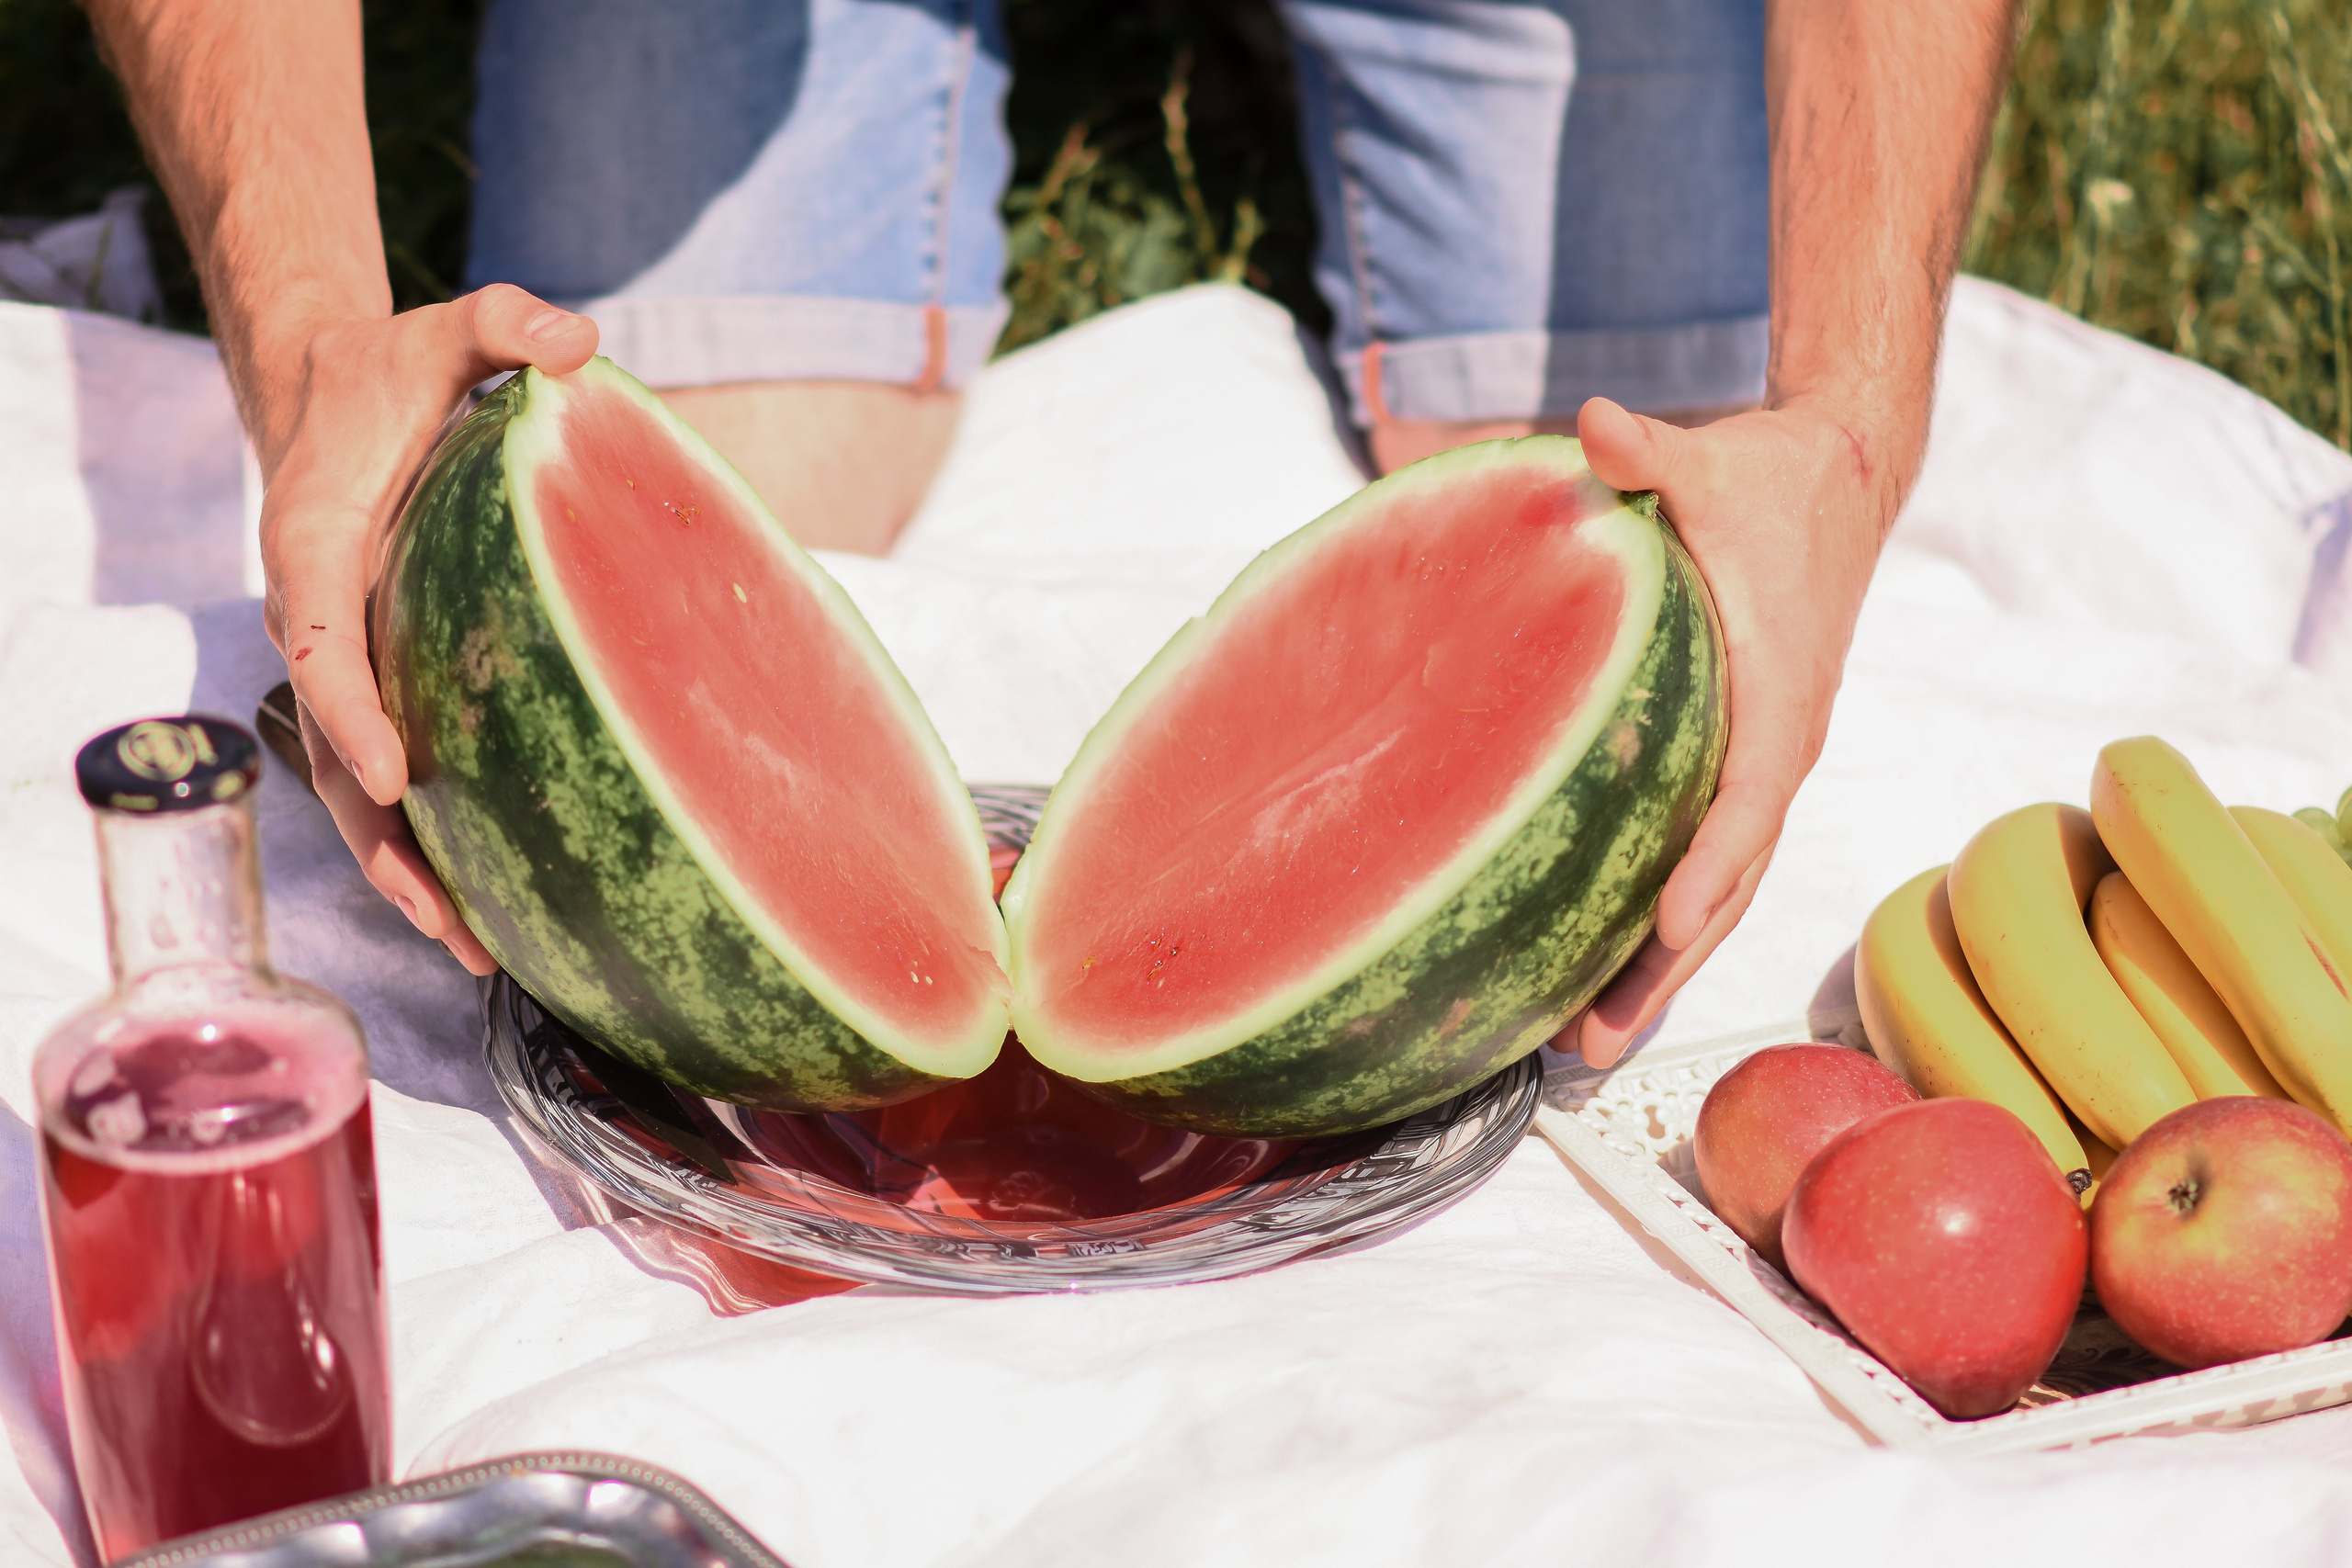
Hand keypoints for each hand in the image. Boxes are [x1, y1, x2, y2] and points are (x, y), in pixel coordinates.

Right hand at [261, 285, 597, 974]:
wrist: (340, 394)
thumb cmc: (396, 371)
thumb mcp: (446, 329)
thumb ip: (502, 323)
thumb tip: (577, 343)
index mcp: (318, 548)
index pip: (322, 642)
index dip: (351, 710)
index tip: (391, 771)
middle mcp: (323, 620)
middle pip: (335, 753)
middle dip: (385, 842)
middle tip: (447, 919)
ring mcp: (351, 661)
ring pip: (361, 789)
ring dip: (411, 870)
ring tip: (477, 951)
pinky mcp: (387, 680)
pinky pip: (399, 774)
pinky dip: (434, 838)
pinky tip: (493, 901)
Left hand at [1562, 393, 1896, 1066]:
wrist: (1836, 479)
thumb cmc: (1767, 479)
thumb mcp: (1707, 461)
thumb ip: (1650, 450)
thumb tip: (1596, 421)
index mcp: (1778, 691)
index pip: (1747, 796)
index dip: (1709, 863)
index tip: (1664, 926)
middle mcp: (1780, 748)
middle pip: (1727, 881)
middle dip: (1665, 968)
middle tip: (1590, 1045)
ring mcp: (1764, 766)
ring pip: (1717, 891)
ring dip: (1658, 971)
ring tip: (1584, 1044)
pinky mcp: (1743, 768)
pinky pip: (1704, 863)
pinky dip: (1662, 925)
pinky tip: (1602, 970)